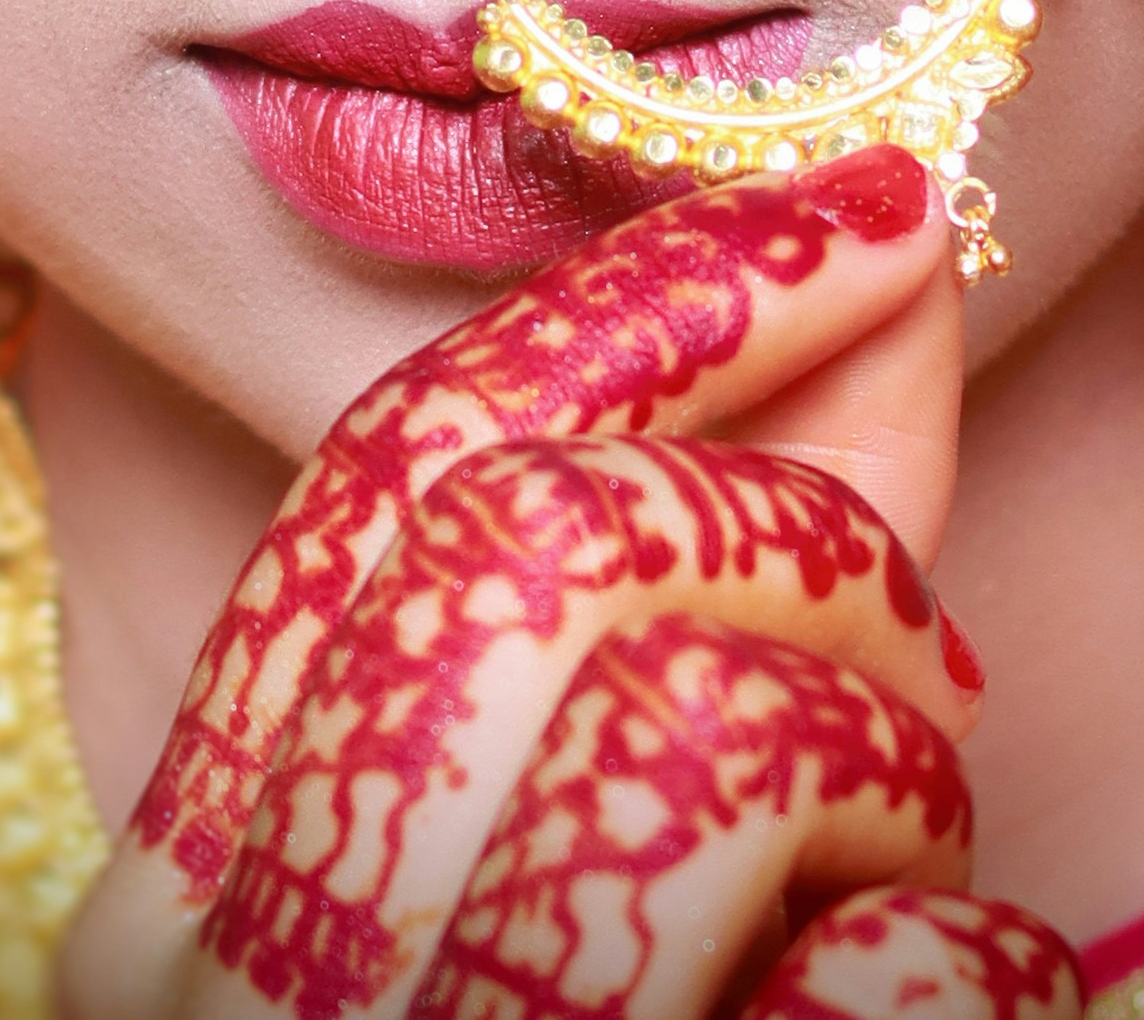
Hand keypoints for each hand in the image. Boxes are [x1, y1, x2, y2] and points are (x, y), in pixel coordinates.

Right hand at [56, 146, 1082, 1019]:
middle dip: (797, 543)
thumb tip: (875, 255)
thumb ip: (700, 591)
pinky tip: (889, 1012)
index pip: (390, 480)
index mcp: (197, 899)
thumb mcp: (597, 865)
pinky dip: (947, 975)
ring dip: (882, 782)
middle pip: (541, 559)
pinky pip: (875, 986)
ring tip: (859, 901)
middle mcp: (244, 999)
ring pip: (717, 736)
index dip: (653, 303)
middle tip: (877, 660)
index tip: (877, 204)